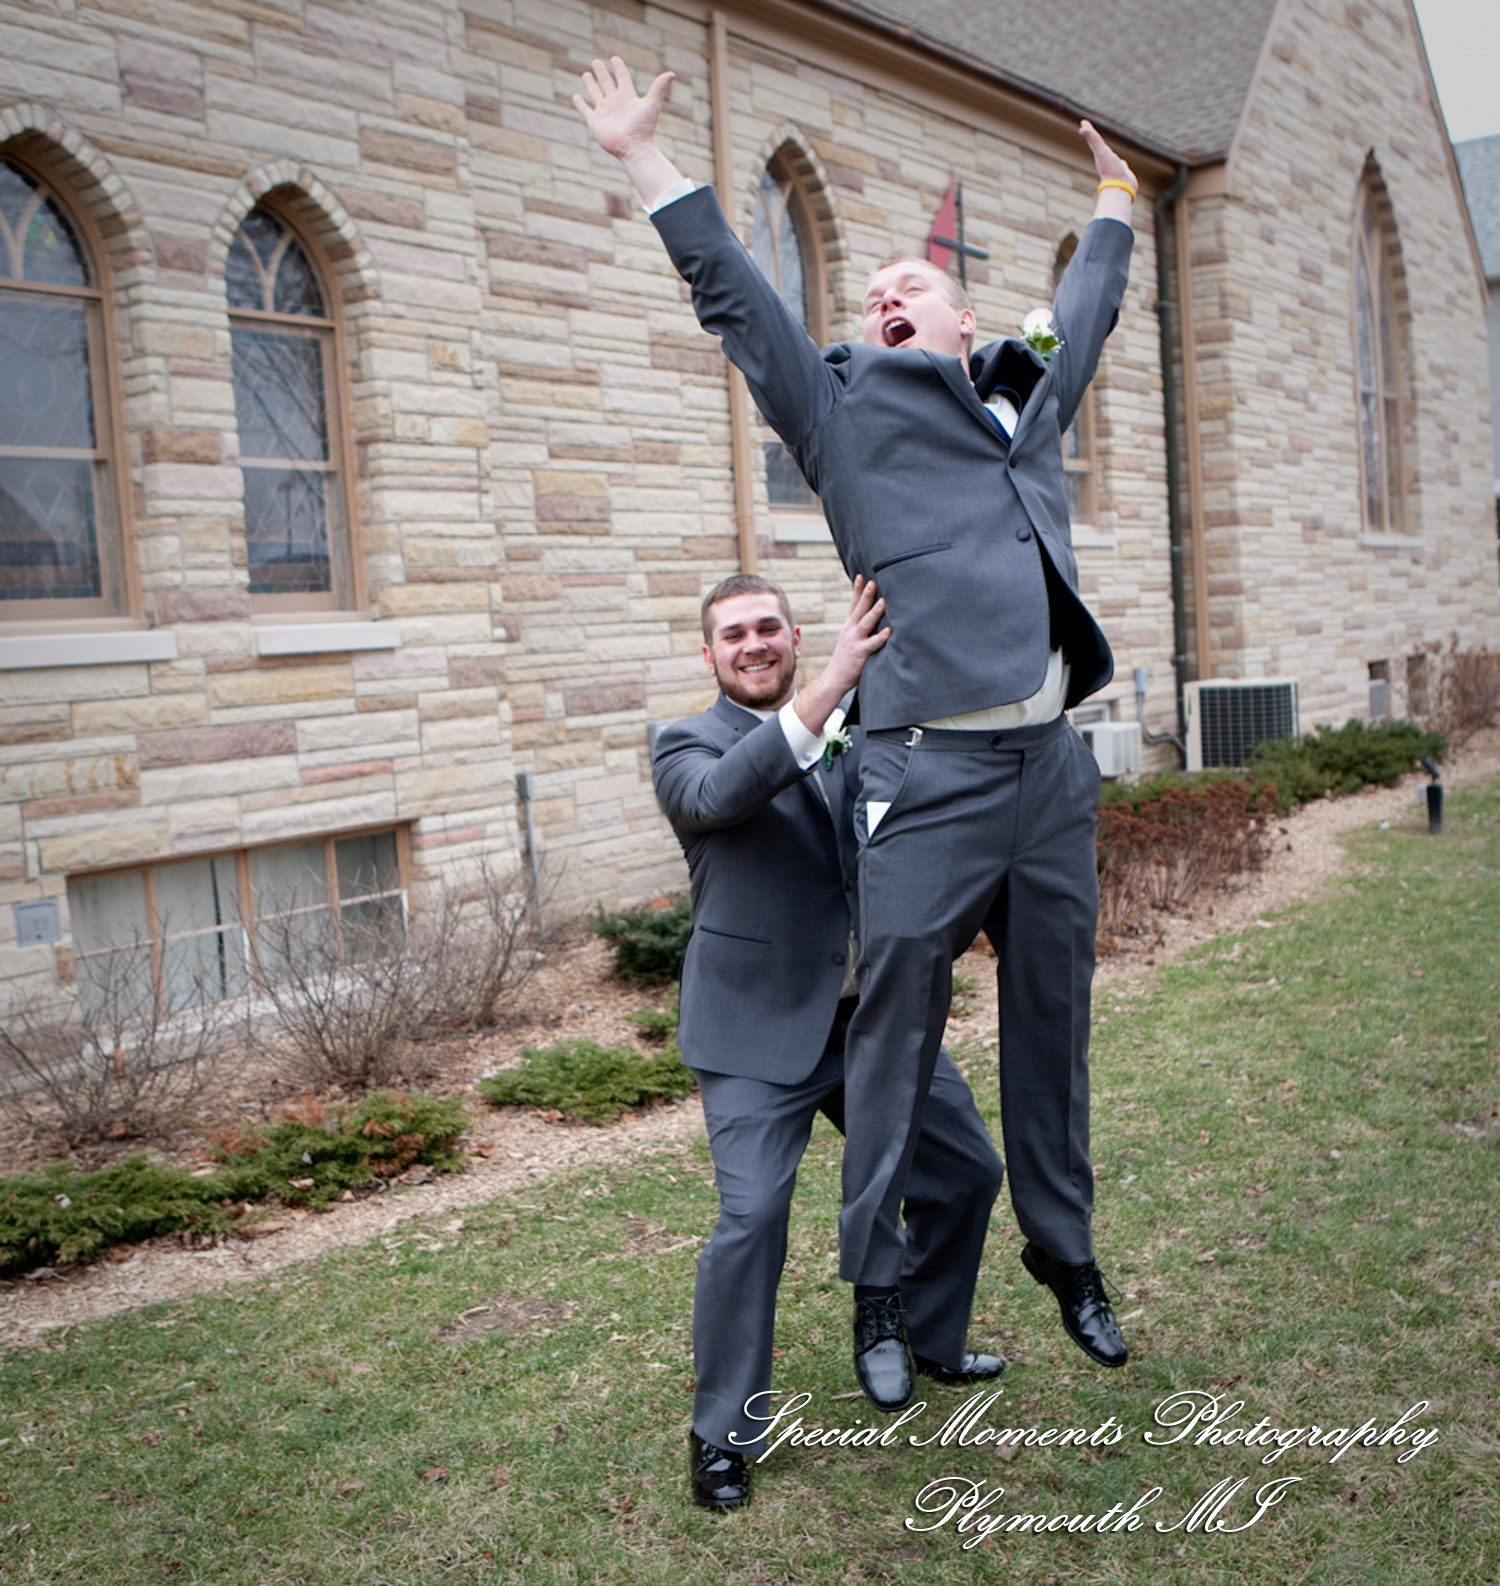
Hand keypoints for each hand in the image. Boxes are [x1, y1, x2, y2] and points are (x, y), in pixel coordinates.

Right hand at [573, 56, 673, 160]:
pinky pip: (585, 110)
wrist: (634, 147)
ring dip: (591, 84)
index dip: (619, 68)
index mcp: (627, 97)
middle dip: (602, 73)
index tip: (614, 59)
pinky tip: (576, 96)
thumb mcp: (652, 104)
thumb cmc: (644, 127)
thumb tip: (672, 74)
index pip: (622, 78)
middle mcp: (615, 103)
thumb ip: (659, 87)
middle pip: (607, 83)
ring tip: (586, 74)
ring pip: (595, 94)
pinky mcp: (595, 122)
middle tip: (596, 62)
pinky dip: (580, 104)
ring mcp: (604, 112)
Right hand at [825, 574, 890, 695]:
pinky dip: (880, 637)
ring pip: (866, 623)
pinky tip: (889, 631)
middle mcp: (851, 631)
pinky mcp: (860, 653)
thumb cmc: (846, 660)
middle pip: (859, 609)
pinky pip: (872, 644)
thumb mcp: (850, 640)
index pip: (853, 604)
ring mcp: (855, 641)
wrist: (834, 679)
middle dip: (866, 594)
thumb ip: (859, 629)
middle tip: (873, 580)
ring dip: (875, 611)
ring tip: (883, 600)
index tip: (861, 575)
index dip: (857, 590)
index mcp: (849, 626)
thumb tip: (871, 618)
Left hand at [1079, 119, 1136, 192]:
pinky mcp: (1123, 172)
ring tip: (1107, 150)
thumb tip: (1081, 128)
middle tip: (1090, 132)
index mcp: (1100, 154)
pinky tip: (1122, 163)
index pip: (1093, 139)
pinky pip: (1122, 165)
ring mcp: (1114, 166)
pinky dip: (1122, 163)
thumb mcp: (1101, 152)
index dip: (1089, 130)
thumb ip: (1093, 140)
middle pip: (1099, 147)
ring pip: (1110, 156)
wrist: (1120, 188)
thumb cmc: (1110, 170)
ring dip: (1108, 152)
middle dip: (1095, 139)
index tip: (1083, 122)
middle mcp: (1106, 160)